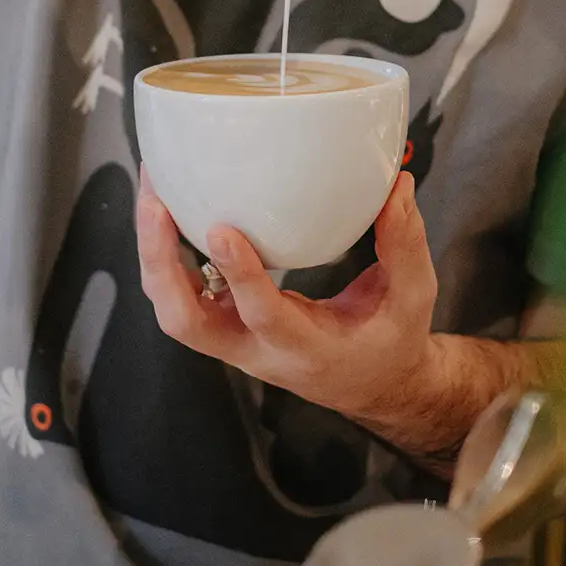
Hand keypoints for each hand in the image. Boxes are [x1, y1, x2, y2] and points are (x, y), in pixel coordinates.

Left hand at [136, 170, 441, 429]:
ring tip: (151, 190)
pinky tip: (167, 202)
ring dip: (153, 253)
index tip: (221, 229)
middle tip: (155, 203)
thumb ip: (405, 243)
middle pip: (186, 322)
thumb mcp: (413, 297)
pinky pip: (181, 292)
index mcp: (305, 350)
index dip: (240, 275)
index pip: (263, 317)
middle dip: (161, 263)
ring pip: (172, 308)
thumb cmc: (391, 340)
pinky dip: (164, 251)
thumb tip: (397, 183)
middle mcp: (256, 351)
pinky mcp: (224, 322)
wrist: (372, 382)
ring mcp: (233, 341)